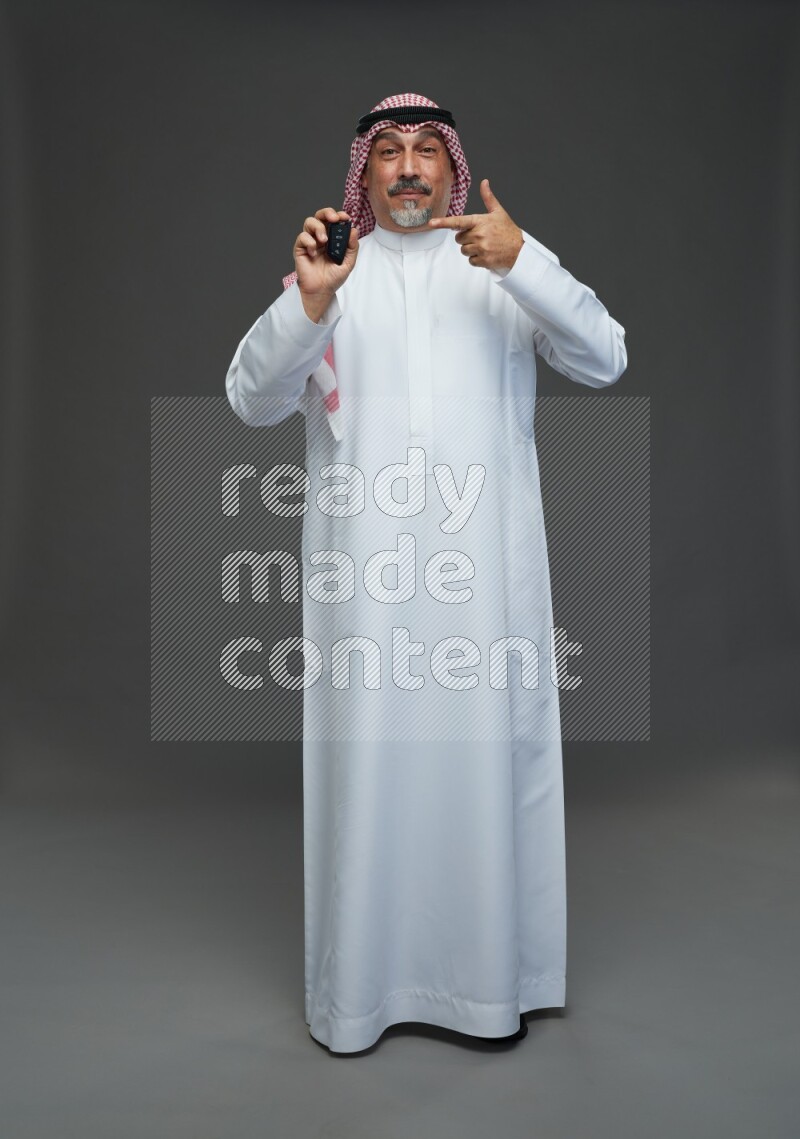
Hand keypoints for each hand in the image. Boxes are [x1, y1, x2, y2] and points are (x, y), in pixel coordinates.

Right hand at [294, 207, 358, 321]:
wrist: (322, 291)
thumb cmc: (333, 278)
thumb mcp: (348, 263)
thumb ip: (352, 247)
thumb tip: (354, 230)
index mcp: (332, 239)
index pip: (333, 221)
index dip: (338, 215)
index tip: (345, 218)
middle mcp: (320, 237)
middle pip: (320, 216)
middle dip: (327, 212)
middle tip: (334, 219)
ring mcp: (310, 242)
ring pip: (309, 222)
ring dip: (318, 227)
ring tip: (324, 240)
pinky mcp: (300, 249)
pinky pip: (302, 237)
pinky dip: (309, 242)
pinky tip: (314, 253)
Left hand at [428, 179, 522, 270]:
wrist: (520, 250)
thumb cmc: (507, 230)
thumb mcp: (498, 212)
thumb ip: (488, 198)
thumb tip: (484, 182)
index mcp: (480, 221)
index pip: (458, 221)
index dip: (443, 222)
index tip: (431, 223)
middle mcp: (479, 234)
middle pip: (459, 238)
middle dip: (466, 238)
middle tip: (479, 237)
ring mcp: (481, 248)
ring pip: (463, 250)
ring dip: (470, 249)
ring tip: (484, 245)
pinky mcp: (484, 260)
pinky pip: (470, 260)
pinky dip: (476, 259)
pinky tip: (486, 254)